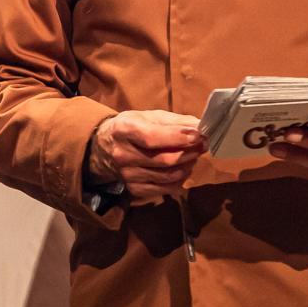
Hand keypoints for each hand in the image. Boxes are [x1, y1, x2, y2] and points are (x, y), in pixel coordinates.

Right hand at [89, 111, 206, 204]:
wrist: (105, 147)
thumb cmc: (133, 127)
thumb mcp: (150, 117)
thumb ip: (177, 122)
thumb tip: (201, 127)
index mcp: (124, 130)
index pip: (152, 137)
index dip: (178, 138)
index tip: (199, 135)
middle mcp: (122, 154)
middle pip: (165, 160)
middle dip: (190, 153)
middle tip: (202, 145)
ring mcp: (128, 175)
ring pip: (169, 176)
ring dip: (188, 166)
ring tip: (192, 155)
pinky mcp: (134, 189)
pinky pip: (166, 189)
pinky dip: (180, 179)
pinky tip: (182, 169)